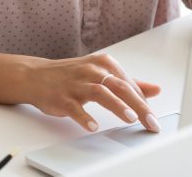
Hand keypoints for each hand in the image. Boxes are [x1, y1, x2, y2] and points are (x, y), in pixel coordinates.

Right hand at [20, 53, 161, 132]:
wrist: (36, 76)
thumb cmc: (72, 75)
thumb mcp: (102, 74)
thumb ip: (129, 83)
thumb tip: (155, 90)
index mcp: (104, 64)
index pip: (129, 84)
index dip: (144, 103)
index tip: (154, 119)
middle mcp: (91, 71)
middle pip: (120, 87)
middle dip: (138, 106)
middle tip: (150, 121)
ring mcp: (76, 84)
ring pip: (100, 92)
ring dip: (116, 105)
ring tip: (130, 118)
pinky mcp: (61, 97)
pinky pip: (74, 107)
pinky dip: (84, 117)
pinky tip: (92, 126)